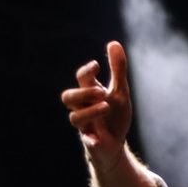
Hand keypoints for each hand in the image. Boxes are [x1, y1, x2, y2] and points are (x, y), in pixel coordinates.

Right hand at [61, 40, 133, 170]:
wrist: (115, 144)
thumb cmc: (114, 115)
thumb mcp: (120, 91)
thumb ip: (118, 69)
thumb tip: (113, 42)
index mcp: (89, 94)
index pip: (81, 78)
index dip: (86, 71)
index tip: (97, 66)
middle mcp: (83, 108)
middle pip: (68, 97)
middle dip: (83, 92)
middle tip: (101, 91)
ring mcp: (86, 126)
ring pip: (75, 118)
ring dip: (90, 111)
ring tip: (106, 106)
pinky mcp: (92, 142)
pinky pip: (86, 141)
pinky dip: (91, 139)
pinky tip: (98, 138)